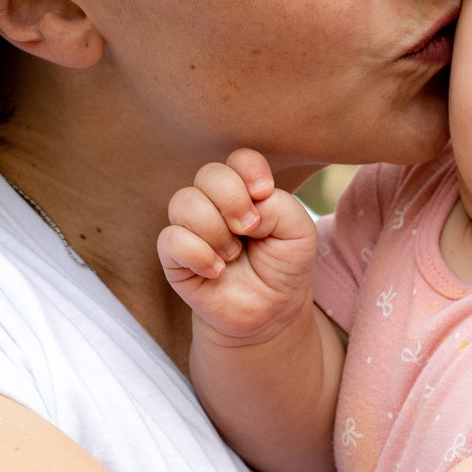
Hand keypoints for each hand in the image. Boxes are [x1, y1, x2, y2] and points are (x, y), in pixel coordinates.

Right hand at [156, 149, 321, 342]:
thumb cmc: (283, 267)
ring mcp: (191, 227)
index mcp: (246, 190)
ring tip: (233, 255)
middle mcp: (214, 202)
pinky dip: (198, 254)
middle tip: (251, 229)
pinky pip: (170, 239)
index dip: (249, 170)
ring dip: (215, 231)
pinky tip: (216, 271)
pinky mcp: (174, 256)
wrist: (270, 312)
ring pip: (184, 202)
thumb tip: (249, 202)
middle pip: (209, 174)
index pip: (239, 159)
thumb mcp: (300, 234)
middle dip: (232, 200)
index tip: (264, 193)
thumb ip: (281, 206)